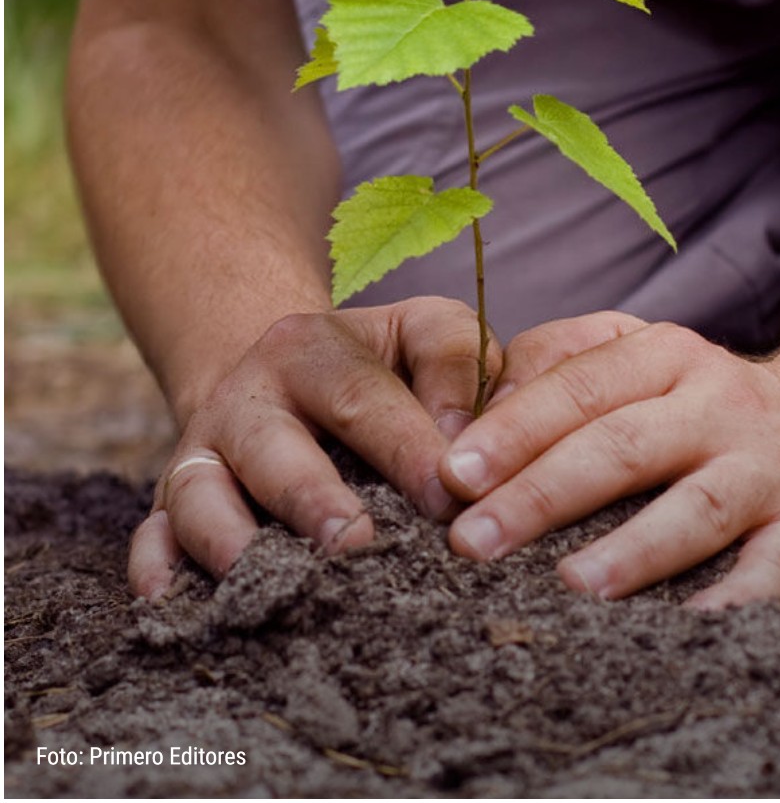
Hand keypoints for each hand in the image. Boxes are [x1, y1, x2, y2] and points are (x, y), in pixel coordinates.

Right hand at [128, 296, 497, 597]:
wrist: (287, 373)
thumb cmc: (383, 365)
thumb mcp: (425, 334)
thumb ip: (457, 368)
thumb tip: (466, 449)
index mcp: (312, 350)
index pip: (360, 398)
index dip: (405, 449)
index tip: (448, 499)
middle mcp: (246, 399)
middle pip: (273, 451)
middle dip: (314, 502)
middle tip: (358, 546)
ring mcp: (201, 453)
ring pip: (199, 497)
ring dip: (234, 544)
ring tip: (282, 586)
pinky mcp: (170, 503)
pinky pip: (150, 538)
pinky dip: (158, 571)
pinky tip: (179, 608)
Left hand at [437, 312, 779, 608]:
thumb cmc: (717, 405)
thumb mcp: (653, 358)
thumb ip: (565, 364)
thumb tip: (472, 413)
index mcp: (673, 358)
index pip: (584, 386)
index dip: (515, 428)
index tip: (452, 473)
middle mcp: (725, 405)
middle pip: (626, 445)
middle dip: (543, 493)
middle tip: (472, 541)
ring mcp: (774, 469)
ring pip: (698, 508)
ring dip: (634, 549)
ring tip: (572, 584)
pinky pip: (774, 571)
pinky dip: (735, 601)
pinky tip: (690, 628)